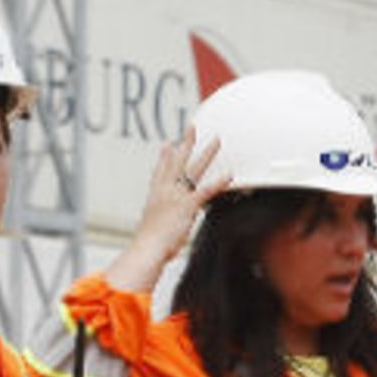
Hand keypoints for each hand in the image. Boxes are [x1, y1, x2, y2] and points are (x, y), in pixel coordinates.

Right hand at [104, 128, 222, 293]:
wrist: (147, 249)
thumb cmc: (149, 246)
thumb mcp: (151, 230)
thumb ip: (158, 226)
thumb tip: (160, 233)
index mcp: (155, 196)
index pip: (160, 172)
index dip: (165, 157)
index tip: (168, 145)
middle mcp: (165, 191)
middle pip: (177, 162)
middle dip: (186, 143)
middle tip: (192, 127)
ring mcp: (176, 196)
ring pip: (194, 169)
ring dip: (207, 153)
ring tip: (217, 140)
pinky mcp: (187, 205)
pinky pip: (206, 191)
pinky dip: (218, 182)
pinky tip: (229, 175)